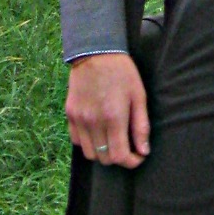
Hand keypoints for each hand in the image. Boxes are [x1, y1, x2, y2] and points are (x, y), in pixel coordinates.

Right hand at [65, 52, 150, 167]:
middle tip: (127, 147)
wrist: (95, 53)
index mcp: (113, 118)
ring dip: (102, 152)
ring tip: (112, 139)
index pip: (120, 156)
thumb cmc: (122, 73)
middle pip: (104, 159)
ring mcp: (79, 119)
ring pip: (89, 153)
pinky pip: (76, 141)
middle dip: (118, 157)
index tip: (138, 156)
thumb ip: (141, 126)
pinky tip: (97, 131)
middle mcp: (93, 122)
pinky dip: (88, 142)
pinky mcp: (70, 114)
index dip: (132, 162)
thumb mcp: (139, 96)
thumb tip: (144, 151)